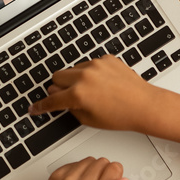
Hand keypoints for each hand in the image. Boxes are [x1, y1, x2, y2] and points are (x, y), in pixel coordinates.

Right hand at [28, 56, 160, 132]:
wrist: (144, 105)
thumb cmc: (122, 115)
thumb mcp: (89, 120)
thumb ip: (70, 108)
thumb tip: (60, 100)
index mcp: (78, 94)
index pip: (51, 100)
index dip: (41, 106)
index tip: (35, 108)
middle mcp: (85, 76)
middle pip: (57, 77)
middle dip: (58, 88)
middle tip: (67, 97)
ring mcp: (96, 65)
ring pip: (73, 69)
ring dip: (75, 79)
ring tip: (91, 92)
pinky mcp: (106, 59)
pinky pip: (90, 64)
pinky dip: (91, 73)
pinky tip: (102, 85)